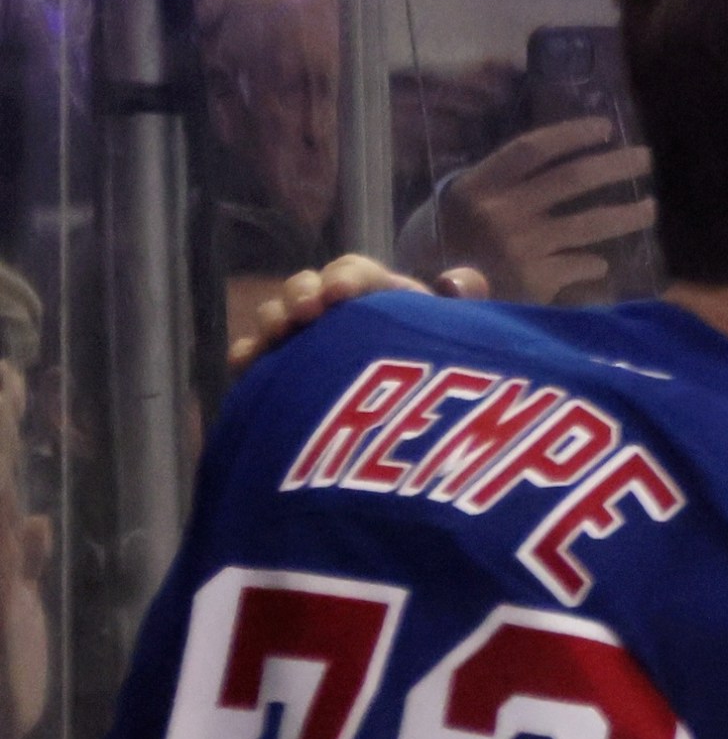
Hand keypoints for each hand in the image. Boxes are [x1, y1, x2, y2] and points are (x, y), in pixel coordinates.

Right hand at [229, 255, 488, 368]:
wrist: (417, 465)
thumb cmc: (450, 393)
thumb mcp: (468, 346)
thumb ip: (469, 309)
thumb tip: (456, 281)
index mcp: (381, 303)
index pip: (357, 274)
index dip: (348, 277)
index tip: (343, 294)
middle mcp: (339, 320)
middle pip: (309, 289)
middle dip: (303, 292)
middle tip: (308, 312)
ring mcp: (307, 349)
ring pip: (280, 318)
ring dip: (275, 318)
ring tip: (280, 334)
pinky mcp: (280, 382)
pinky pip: (256, 364)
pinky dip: (248, 358)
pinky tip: (247, 365)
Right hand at [432, 119, 654, 304]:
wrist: (425, 304)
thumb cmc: (439, 250)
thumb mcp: (456, 207)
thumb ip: (498, 188)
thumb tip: (550, 166)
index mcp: (478, 186)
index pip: (533, 149)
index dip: (572, 135)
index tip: (605, 127)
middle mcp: (501, 211)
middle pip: (571, 179)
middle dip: (614, 166)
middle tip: (644, 159)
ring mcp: (521, 247)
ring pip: (588, 223)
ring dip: (625, 214)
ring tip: (649, 207)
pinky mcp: (535, 281)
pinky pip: (579, 264)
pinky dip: (593, 264)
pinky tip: (600, 264)